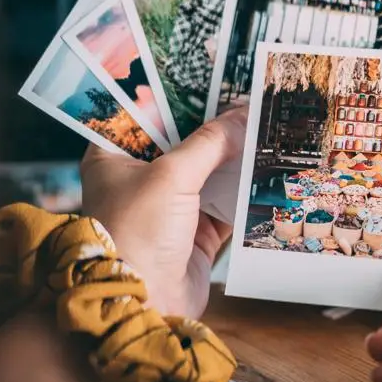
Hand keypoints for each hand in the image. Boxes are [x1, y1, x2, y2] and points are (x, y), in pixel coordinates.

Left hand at [80, 107, 247, 318]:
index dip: (180, 93)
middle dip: (215, 125)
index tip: (214, 76)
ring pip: (207, 171)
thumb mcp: (171, 176)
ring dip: (234, 155)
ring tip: (265, 126)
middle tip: (248, 98)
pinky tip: (268, 167)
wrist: (141, 305)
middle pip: (182, 140)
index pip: (148, 112)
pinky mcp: (194, 233)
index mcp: (113, 156)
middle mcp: (139, 178)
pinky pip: (225, 202)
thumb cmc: (135, 234)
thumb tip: (242, 114)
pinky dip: (244, 188)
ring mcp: (168, 206)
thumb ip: (210, 142)